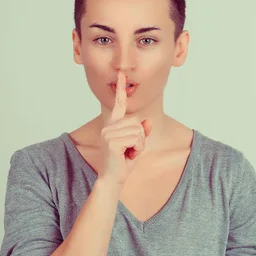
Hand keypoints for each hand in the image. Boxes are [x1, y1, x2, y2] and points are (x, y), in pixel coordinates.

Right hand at [98, 70, 152, 185]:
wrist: (112, 180)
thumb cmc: (122, 163)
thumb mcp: (136, 145)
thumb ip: (142, 132)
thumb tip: (148, 122)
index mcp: (112, 125)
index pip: (119, 105)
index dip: (121, 90)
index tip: (121, 75)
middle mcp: (108, 127)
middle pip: (137, 122)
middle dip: (140, 137)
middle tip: (130, 150)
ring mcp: (108, 134)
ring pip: (138, 131)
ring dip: (139, 145)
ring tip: (128, 153)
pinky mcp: (112, 142)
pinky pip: (137, 139)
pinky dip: (138, 149)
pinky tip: (127, 156)